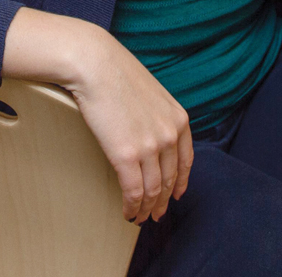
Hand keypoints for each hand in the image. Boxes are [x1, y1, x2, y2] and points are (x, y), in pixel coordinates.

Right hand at [64, 27, 193, 224]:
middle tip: (156, 215)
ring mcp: (150, 146)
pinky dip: (132, 207)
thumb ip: (157, 115)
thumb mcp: (150, 92)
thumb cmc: (115, 72)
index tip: (174, 195)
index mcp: (178, 119)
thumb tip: (148, 133)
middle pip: (169, 179)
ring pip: (152, 190)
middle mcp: (170, 135)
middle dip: (162, 201)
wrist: (95, 64)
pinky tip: (128, 212)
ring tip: (140, 217)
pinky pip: (133, 191)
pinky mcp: (127, 155)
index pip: (186, 161)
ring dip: (146, 209)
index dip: (180, 183)